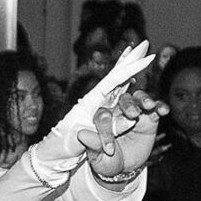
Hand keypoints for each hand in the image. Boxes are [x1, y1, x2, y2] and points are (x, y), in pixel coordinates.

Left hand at [26, 39, 159, 183]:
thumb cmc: (62, 147)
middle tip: (144, 44)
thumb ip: (98, 136)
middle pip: (117, 77)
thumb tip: (126, 123)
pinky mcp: (105, 117)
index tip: (142, 56)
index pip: (112, 81)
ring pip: (120, 86)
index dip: (128, 69)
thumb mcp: (78, 143)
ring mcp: (102, 108)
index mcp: (90, 102)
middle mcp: (97, 101)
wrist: (55, 155)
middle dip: (131, 61)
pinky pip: (121, 102)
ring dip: (131, 71)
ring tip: (143, 55)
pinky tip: (135, 81)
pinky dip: (129, 91)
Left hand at [88, 89, 165, 179]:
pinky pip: (156, 107)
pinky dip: (160, 106)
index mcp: (101, 119)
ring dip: (143, 99)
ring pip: (138, 98)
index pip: (102, 116)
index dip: (105, 131)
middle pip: (121, 100)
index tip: (110, 150)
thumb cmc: (108, 161)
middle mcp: (117, 111)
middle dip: (127, 106)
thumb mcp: (99, 158)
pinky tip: (163, 110)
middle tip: (133, 115)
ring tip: (148, 105)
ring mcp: (135, 112)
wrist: (125, 168)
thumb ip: (92, 146)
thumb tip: (81, 134)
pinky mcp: (150, 118)